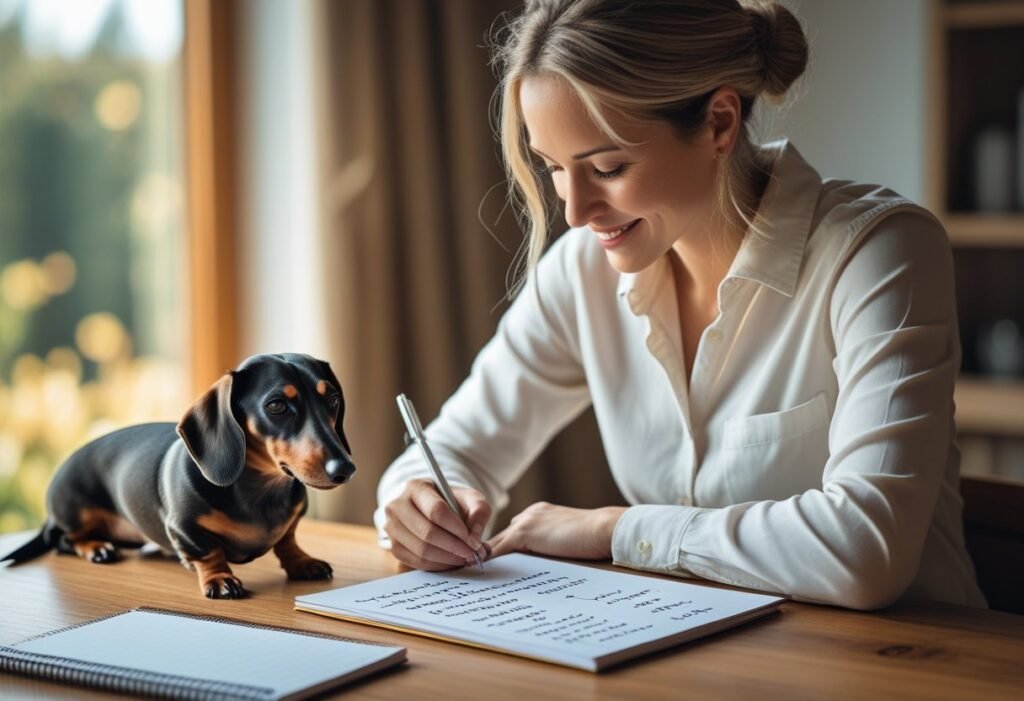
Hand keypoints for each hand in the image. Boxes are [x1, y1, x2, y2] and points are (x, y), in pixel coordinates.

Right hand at [382, 478, 491, 570]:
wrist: (429, 508)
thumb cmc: (450, 502)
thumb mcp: (469, 497)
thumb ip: (479, 510)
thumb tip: (474, 538)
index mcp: (416, 487)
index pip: (436, 511)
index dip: (457, 528)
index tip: (473, 540)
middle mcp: (396, 505)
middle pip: (427, 533)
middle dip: (454, 547)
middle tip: (472, 554)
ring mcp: (391, 527)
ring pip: (421, 550)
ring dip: (447, 558)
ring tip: (464, 558)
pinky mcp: (393, 546)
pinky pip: (416, 562)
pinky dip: (437, 565)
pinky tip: (450, 562)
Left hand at [487, 502, 626, 559]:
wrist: (602, 529)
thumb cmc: (595, 537)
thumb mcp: (569, 538)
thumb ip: (553, 544)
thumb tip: (544, 562)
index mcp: (541, 513)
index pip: (515, 532)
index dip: (505, 548)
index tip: (494, 561)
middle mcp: (530, 513)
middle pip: (502, 536)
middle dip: (490, 552)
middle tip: (476, 569)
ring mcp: (526, 521)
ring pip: (496, 542)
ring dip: (483, 557)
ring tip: (470, 573)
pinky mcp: (525, 533)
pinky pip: (498, 548)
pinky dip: (487, 559)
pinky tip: (477, 571)